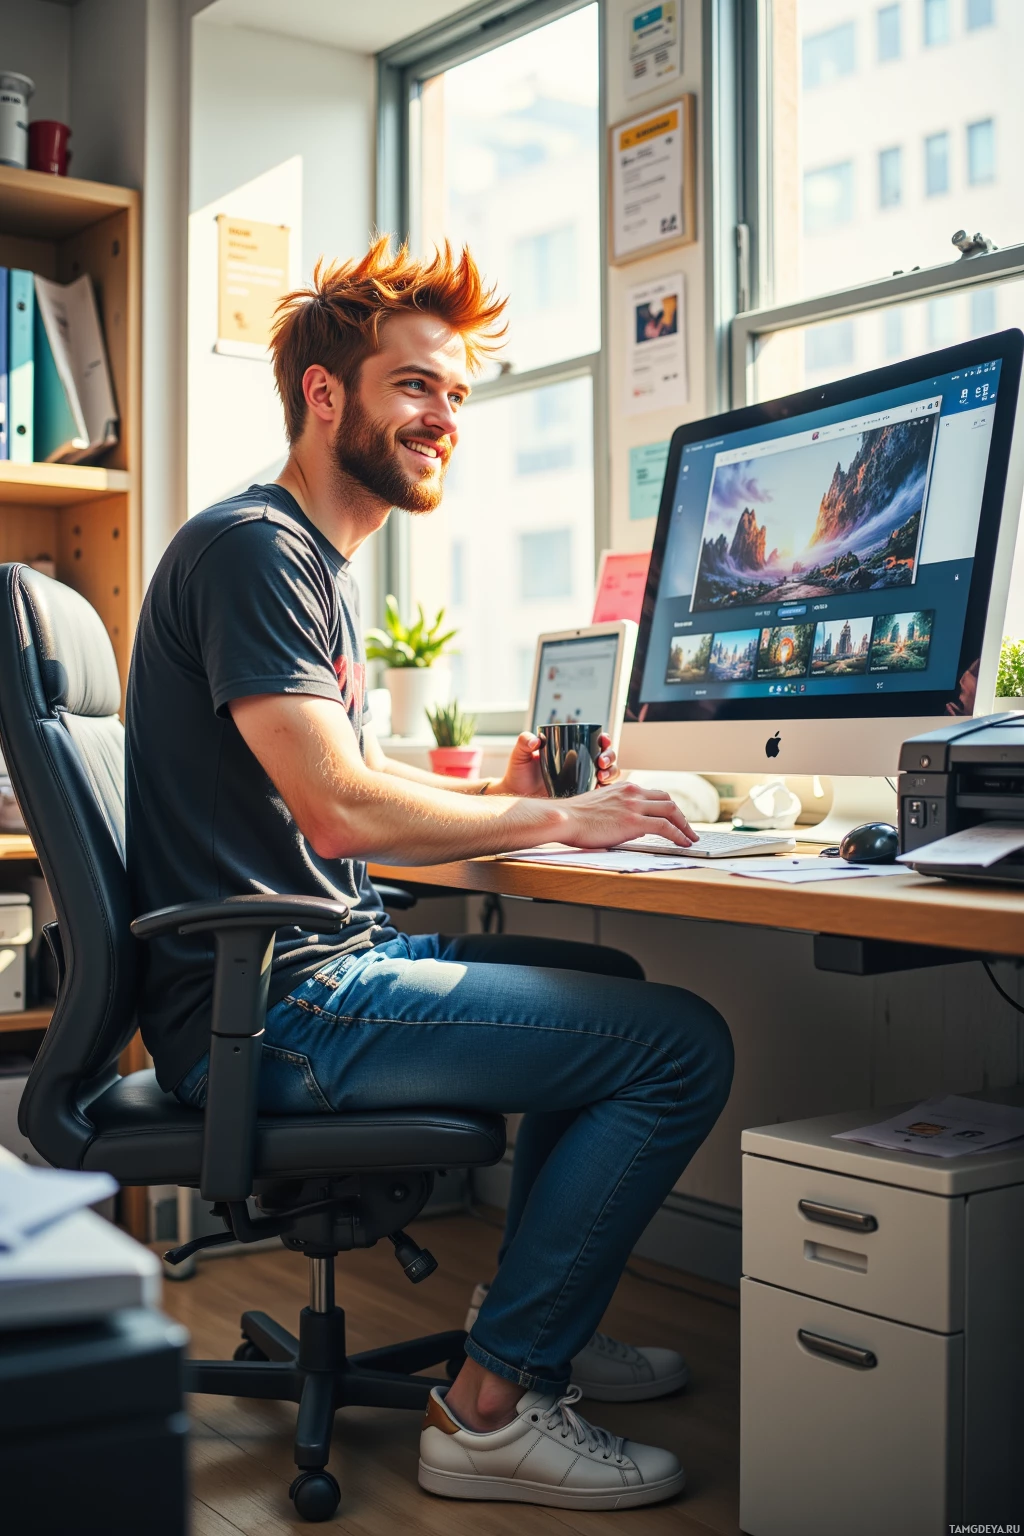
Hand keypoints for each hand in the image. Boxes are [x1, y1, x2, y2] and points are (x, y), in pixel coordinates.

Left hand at [492, 732, 619, 797]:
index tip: (603, 741)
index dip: (605, 740)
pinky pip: (602, 793)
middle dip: (610, 757)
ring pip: (609, 774)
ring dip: (612, 773)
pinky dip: (606, 791)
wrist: (517, 796)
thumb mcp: (520, 755)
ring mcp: (584, 780)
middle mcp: (581, 764)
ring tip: (601, 776)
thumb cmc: (519, 773)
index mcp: (571, 749)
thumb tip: (535, 740)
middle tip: (601, 762)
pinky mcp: (583, 797)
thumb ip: (524, 742)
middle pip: (607, 757)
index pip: (594, 741)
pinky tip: (602, 790)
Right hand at [561, 780, 696, 849]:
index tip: (674, 818)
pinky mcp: (633, 822)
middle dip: (681, 815)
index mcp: (624, 788)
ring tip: (691, 838)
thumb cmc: (575, 817)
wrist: (564, 818)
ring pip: (671, 811)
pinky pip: (665, 827)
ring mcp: (634, 806)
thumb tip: (632, 827)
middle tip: (688, 829)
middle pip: (667, 800)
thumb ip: (618, 810)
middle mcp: (632, 793)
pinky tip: (683, 843)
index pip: (654, 794)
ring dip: (684, 825)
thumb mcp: (600, 806)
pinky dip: (678, 835)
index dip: (668, 807)